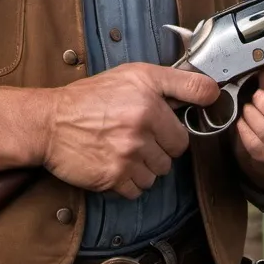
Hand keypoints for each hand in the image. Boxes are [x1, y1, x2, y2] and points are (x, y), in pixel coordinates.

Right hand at [40, 63, 218, 199]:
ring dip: (143, 166)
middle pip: (172, 155)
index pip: (185, 134)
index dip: (174, 131)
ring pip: (157, 174)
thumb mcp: (136, 74)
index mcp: (149, 101)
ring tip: (121, 147)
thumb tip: (212, 91)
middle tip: (134, 134)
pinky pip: (138, 190)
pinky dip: (128, 181)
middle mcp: (141, 127)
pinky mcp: (114, 178)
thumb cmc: (92, 96)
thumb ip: (178, 82)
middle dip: (158, 147)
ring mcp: (127, 155)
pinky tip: (113, 162)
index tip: (166, 129)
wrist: (50, 121)